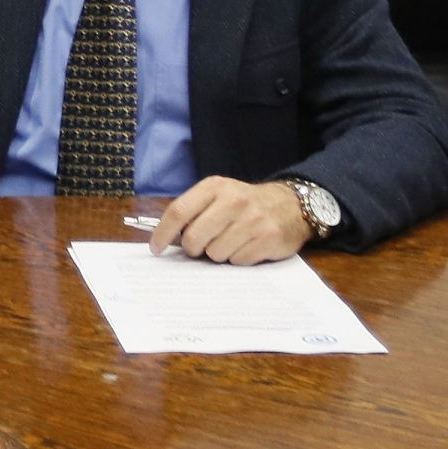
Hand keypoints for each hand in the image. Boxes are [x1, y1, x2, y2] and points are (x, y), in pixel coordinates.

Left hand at [150, 177, 309, 264]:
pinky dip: (238, 259)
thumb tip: (165, 239)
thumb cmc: (245, 204)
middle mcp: (233, 201)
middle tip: (202, 246)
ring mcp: (252, 220)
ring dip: (218, 254)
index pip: (179, 212)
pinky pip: (237, 261)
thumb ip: (194, 211)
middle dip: (193, 249)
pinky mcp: (267, 239)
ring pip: (215, 254)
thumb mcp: (219, 195)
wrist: (291, 205)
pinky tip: (247, 246)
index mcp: (215, 187)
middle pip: (194, 239)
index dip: (162, 233)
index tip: (156, 248)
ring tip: (231, 241)